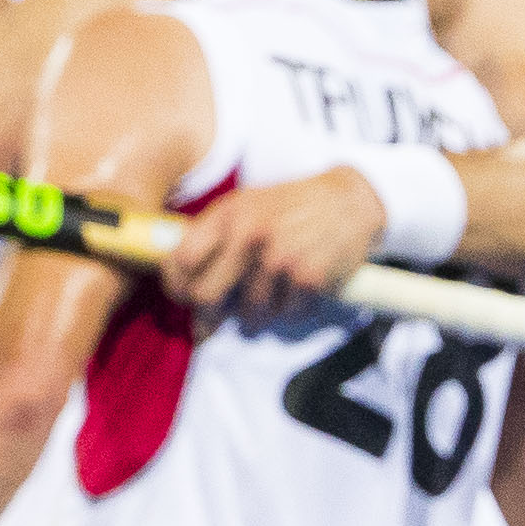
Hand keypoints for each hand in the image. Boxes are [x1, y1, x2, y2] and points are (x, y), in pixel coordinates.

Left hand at [163, 170, 389, 322]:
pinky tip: (294, 293)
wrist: (348, 201)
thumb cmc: (291, 207)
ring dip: (254, 318)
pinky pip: (285, 315)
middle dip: (207, 317)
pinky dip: (288, 311)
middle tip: (210, 325)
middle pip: (206, 296)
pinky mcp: (308, 279)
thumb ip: (214, 235)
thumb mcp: (247, 205)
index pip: (182, 261)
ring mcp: (280, 258)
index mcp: (228, 214)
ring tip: (264, 303)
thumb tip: (183, 279)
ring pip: (248, 314)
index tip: (182, 298)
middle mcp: (250, 235)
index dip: (176, 286)